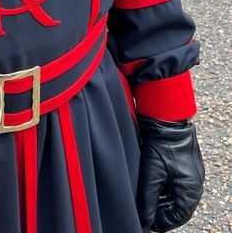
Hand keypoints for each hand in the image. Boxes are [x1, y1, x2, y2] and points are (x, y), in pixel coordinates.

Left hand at [137, 116, 203, 231]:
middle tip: (145, 213)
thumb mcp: (151, 174)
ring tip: (146, 200)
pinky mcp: (184, 163)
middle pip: (178, 206)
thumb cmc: (161, 145)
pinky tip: (151, 186)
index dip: (163, 222)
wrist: (167, 117)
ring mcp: (190, 172)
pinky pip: (176, 181)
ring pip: (176, 194)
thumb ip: (148, 200)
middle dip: (161, 211)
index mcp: (191, 189)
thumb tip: (145, 220)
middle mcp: (194, 183)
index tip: (148, 224)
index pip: (179, 216)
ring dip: (162, 199)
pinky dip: (164, 187)